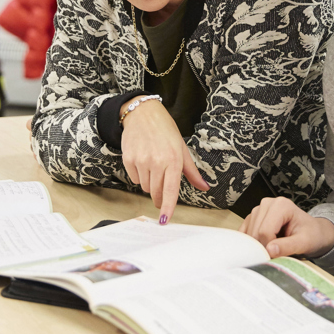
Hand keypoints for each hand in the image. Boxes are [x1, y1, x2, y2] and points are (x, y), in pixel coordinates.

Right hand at [119, 99, 209, 223]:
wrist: (143, 113)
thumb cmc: (165, 130)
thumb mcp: (182, 149)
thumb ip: (192, 172)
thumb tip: (204, 187)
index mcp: (173, 160)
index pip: (171, 190)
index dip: (168, 208)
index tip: (164, 220)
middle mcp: (157, 162)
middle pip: (156, 193)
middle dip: (160, 198)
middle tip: (162, 194)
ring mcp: (141, 161)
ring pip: (144, 187)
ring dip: (149, 184)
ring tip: (153, 167)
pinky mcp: (128, 159)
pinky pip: (134, 178)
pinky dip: (139, 176)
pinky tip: (143, 162)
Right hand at [239, 196, 333, 257]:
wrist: (312, 232)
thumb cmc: (311, 235)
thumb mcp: (304, 243)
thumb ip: (288, 246)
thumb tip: (269, 251)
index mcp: (281, 205)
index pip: (265, 231)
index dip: (270, 248)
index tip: (280, 255)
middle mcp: (267, 203)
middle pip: (255, 233)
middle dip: (264, 247)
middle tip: (278, 253)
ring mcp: (258, 209)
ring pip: (249, 234)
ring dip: (258, 246)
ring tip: (275, 246)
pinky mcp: (252, 217)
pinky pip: (244, 233)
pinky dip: (251, 243)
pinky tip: (263, 245)